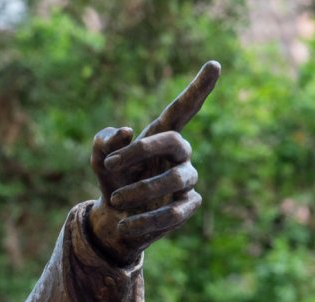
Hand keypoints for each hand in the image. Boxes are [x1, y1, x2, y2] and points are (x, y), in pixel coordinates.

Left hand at [88, 61, 220, 264]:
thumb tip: (126, 133)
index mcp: (161, 135)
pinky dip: (145, 219)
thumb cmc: (113, 180)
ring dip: (139, 190)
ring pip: (174, 180)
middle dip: (142, 151)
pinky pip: (174, 213)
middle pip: (174, 141)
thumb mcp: (100, 159)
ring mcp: (187, 180)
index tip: (214, 64)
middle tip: (109, 165)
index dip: (198, 89)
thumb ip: (104, 142)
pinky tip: (124, 224)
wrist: (114, 218)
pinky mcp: (187, 207)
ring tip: (115, 200)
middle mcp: (180, 154)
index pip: (182, 109)